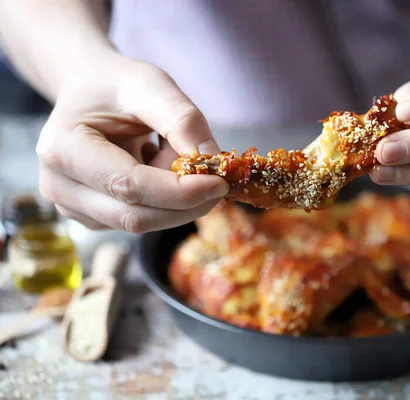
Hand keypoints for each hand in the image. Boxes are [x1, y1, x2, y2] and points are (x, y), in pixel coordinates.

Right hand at [36, 53, 228, 232]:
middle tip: (218, 179)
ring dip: (176, 199)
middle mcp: (59, 186)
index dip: (180, 191)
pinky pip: (142, 220)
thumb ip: (182, 120)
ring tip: (171, 156)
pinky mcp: (93, 218)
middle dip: (186, 202)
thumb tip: (211, 160)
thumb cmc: (116, 85)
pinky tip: (158, 168)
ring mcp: (74, 208)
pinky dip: (165, 201)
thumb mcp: (151, 85)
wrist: (89, 91)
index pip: (129, 185)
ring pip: (143, 222)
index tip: (221, 182)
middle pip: (136, 216)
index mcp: (62, 148)